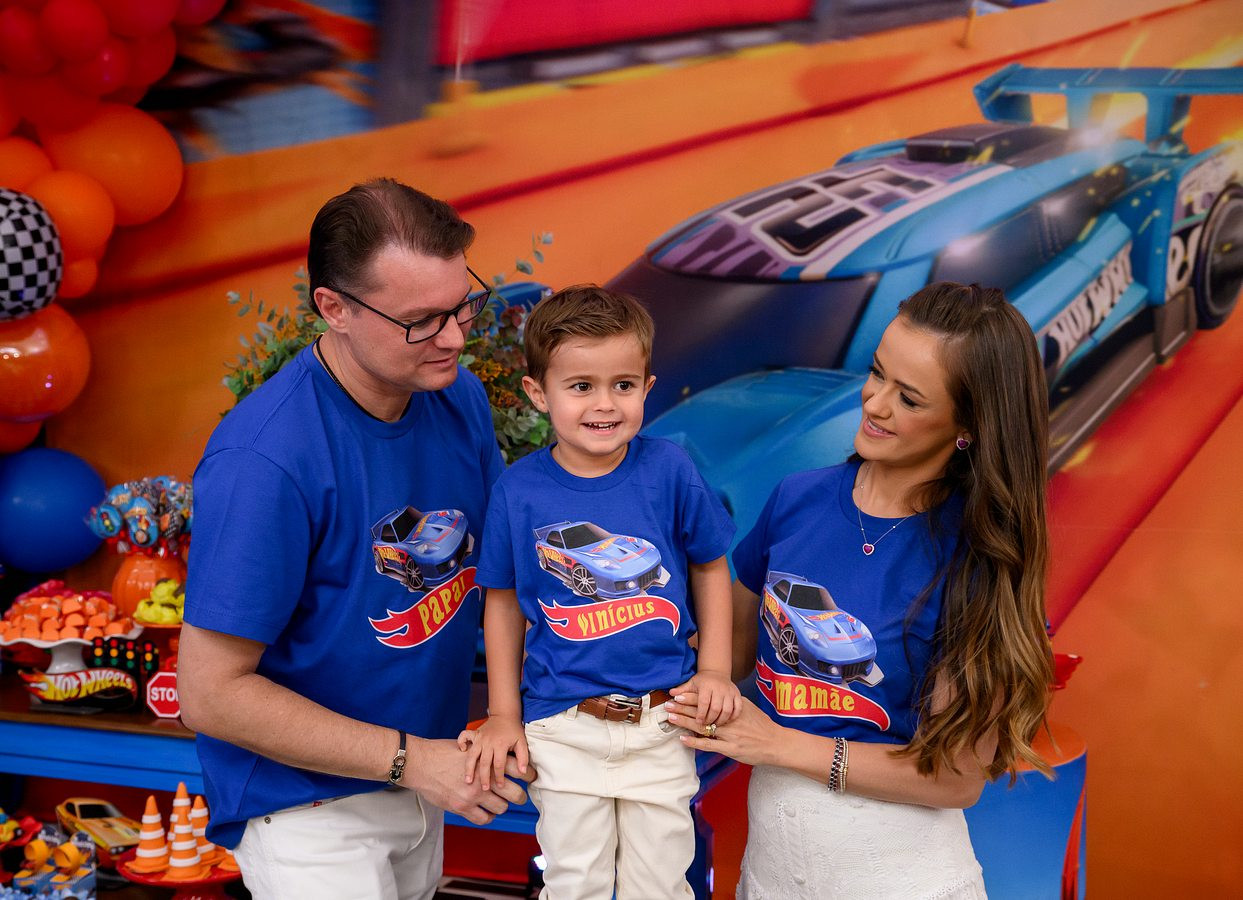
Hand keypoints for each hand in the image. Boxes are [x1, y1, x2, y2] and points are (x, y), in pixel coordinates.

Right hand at [403, 737, 529, 825]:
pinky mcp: (462, 808)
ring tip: (501, 802)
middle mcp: (483, 779)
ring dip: (503, 806)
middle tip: (520, 796)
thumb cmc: (443, 752)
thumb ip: (486, 754)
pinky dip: (488, 816)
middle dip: (521, 796)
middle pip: (516, 793)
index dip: (530, 774)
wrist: (421, 763)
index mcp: (487, 761)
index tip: (532, 778)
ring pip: (502, 808)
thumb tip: (502, 757)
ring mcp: (473, 795)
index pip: (519, 769)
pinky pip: (484, 819)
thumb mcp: (469, 746)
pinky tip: (487, 811)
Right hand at [463, 714, 528, 791]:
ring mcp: (480, 738)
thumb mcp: (521, 742)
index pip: (499, 764)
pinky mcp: (474, 734)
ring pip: (472, 754)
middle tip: (484, 789)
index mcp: (501, 744)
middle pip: (484, 762)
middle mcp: (488, 742)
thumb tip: (523, 772)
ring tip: (468, 781)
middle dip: (484, 777)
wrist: (505, 714)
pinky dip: (461, 743)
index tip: (500, 787)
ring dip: (469, 768)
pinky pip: (464, 737)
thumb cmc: (513, 730)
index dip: (500, 776)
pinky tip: (461, 752)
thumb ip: (523, 757)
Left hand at [665, 693, 780, 766]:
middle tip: (667, 704)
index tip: (677, 694)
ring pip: (702, 727)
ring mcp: (729, 734)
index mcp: (732, 707)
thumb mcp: (747, 708)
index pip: (708, 699)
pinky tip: (683, 739)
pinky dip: (695, 742)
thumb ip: (732, 704)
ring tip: (670, 718)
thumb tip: (718, 697)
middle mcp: (729, 719)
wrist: (776, 743)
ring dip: (685, 722)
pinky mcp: (730, 749)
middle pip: (701, 711)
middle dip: (682, 708)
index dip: (691, 696)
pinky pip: (709, 745)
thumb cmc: (762, 726)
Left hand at [673, 670, 741, 724]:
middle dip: (710, 719)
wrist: (718, 672)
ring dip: (720, 720)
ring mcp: (730, 692)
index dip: (700, 713)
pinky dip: (732, 716)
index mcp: (707, 685)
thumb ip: (682, 689)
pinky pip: (737, 708)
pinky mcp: (738, 695)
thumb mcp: (692, 683)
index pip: (704, 702)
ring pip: (727, 710)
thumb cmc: (703, 680)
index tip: (698, 721)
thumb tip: (671, 693)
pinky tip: (727, 721)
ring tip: (714, 726)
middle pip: (716, 708)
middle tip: (705, 726)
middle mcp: (720, 688)